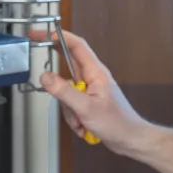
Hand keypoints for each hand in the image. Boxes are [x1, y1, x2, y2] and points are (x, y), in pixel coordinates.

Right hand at [28, 28, 154, 155]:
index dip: (58, 36)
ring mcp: (90, 90)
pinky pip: (71, 105)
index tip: (42, 33)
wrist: (130, 139)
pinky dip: (74, 117)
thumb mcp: (86, 108)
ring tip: (81, 119)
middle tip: (46, 76)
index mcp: (96, 73)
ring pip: (66, 91)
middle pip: (67, 67)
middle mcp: (93, 78)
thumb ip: (64, 91)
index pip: (76, 46)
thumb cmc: (118, 123)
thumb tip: (46, 77)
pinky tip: (84, 125)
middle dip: (57, 79)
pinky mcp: (88, 102)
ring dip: (69, 109)